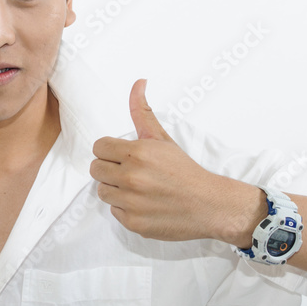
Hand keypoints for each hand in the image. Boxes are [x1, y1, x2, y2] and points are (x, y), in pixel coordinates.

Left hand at [90, 79, 260, 241]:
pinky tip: (144, 204)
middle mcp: (132, 177)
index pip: (99, 147)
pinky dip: (125, 208)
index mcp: (138, 153)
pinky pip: (113, 211)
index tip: (124, 156)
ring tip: (138, 189)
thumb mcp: (162, 139)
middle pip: (96, 169)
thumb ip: (142, 113)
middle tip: (131, 172)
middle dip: (110, 169)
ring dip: (115, 189)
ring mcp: (131, 202)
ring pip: (102, 191)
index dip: (111, 151)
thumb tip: (138, 82)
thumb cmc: (185, 170)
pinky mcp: (133, 223)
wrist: (210, 205)